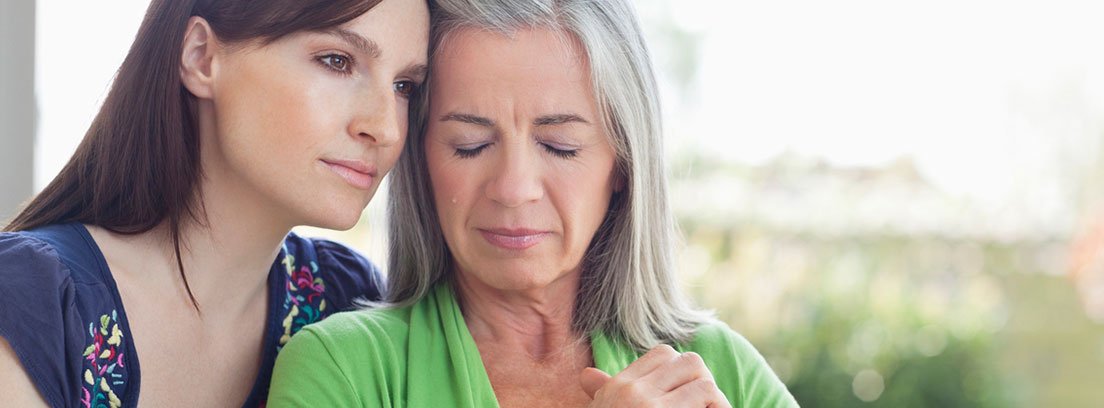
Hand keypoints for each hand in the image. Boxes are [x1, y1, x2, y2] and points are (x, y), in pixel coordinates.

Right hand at [579, 344, 730, 407]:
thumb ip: (602, 393)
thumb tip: (588, 374)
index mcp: (618, 388)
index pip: (663, 355)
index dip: (682, 371)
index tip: (687, 393)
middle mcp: (633, 393)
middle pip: (689, 362)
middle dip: (703, 381)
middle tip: (707, 406)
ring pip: (705, 384)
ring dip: (716, 402)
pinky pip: (709, 401)